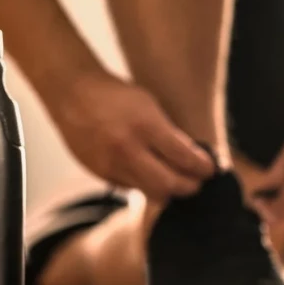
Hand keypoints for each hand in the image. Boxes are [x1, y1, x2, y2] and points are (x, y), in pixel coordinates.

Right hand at [48, 71, 215, 198]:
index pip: (184, 158)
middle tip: (197, 182)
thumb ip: (170, 134)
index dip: (203, 168)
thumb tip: (194, 159)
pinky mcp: (99, 173)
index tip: (211, 169)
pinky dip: (144, 183)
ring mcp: (111, 164)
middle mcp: (127, 148)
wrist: (71, 93)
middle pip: (169, 185)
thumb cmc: (116, 95)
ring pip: (149, 191)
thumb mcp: (150, 106)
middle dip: (189, 186)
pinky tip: (150, 174)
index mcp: (145, 126)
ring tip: (177, 180)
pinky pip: (130, 187)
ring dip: (168, 189)